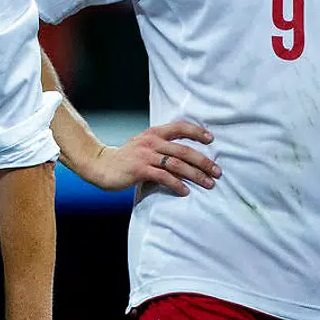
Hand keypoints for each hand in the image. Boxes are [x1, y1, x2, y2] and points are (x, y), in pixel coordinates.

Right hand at [83, 121, 219, 195]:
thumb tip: (186, 154)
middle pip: (184, 150)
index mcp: (154, 133)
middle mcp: (151, 142)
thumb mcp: (143, 145)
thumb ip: (161, 146)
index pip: (180, 127)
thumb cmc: (126, 158)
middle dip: (204, 161)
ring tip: (209, 184)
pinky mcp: (140, 170)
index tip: (211, 139)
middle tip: (218, 172)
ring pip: (177, 164)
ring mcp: (145, 155)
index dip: (197, 132)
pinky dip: (177, 184)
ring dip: (196, 175)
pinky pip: (163, 177)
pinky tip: (186, 191)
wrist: (101, 165)